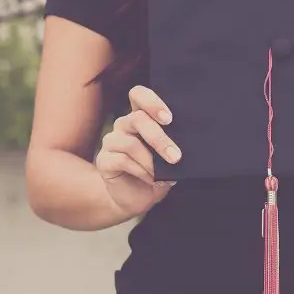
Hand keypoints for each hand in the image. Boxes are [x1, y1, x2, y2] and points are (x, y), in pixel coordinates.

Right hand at [95, 85, 181, 218]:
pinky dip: (142, 171)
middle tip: (175, 156)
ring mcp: (111, 142)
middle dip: (159, 138)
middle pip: (137, 118)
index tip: (169, 119)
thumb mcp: (169, 157)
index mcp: (140, 117)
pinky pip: (122, 160)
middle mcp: (123, 125)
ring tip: (165, 174)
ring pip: (130, 142)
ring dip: (151, 160)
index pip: (138, 95)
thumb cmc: (157, 173)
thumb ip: (173, 144)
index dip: (152, 102)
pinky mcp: (104, 161)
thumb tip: (189, 141)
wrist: (138, 199)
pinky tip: (153, 180)